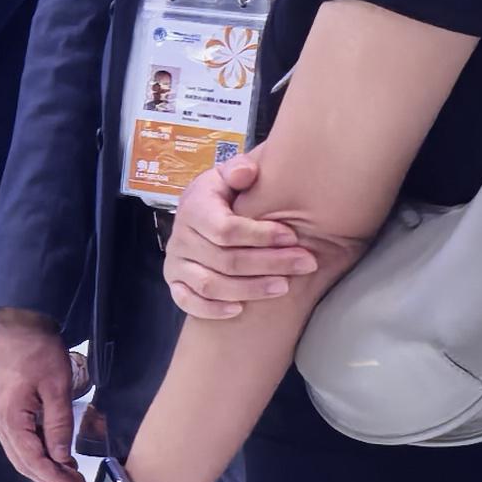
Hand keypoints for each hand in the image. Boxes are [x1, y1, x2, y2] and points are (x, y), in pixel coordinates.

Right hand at [0, 309, 87, 481]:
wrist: (20, 325)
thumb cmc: (40, 352)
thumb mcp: (57, 388)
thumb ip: (59, 426)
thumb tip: (63, 459)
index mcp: (9, 417)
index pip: (32, 460)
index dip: (55, 478)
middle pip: (21, 462)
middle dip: (49, 478)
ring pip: (18, 454)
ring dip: (42, 468)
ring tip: (69, 474)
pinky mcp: (1, 410)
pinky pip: (17, 441)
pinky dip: (35, 453)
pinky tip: (54, 455)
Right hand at [165, 147, 347, 321]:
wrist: (199, 214)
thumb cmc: (224, 196)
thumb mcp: (228, 176)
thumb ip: (238, 170)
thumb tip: (246, 173)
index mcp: (194, 208)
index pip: (225, 228)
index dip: (260, 235)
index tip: (293, 236)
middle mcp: (180, 237)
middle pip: (224, 259)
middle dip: (269, 263)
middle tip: (306, 263)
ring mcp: (176, 263)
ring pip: (210, 284)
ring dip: (250, 288)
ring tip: (284, 287)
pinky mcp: (175, 284)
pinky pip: (187, 302)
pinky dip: (211, 309)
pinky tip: (240, 310)